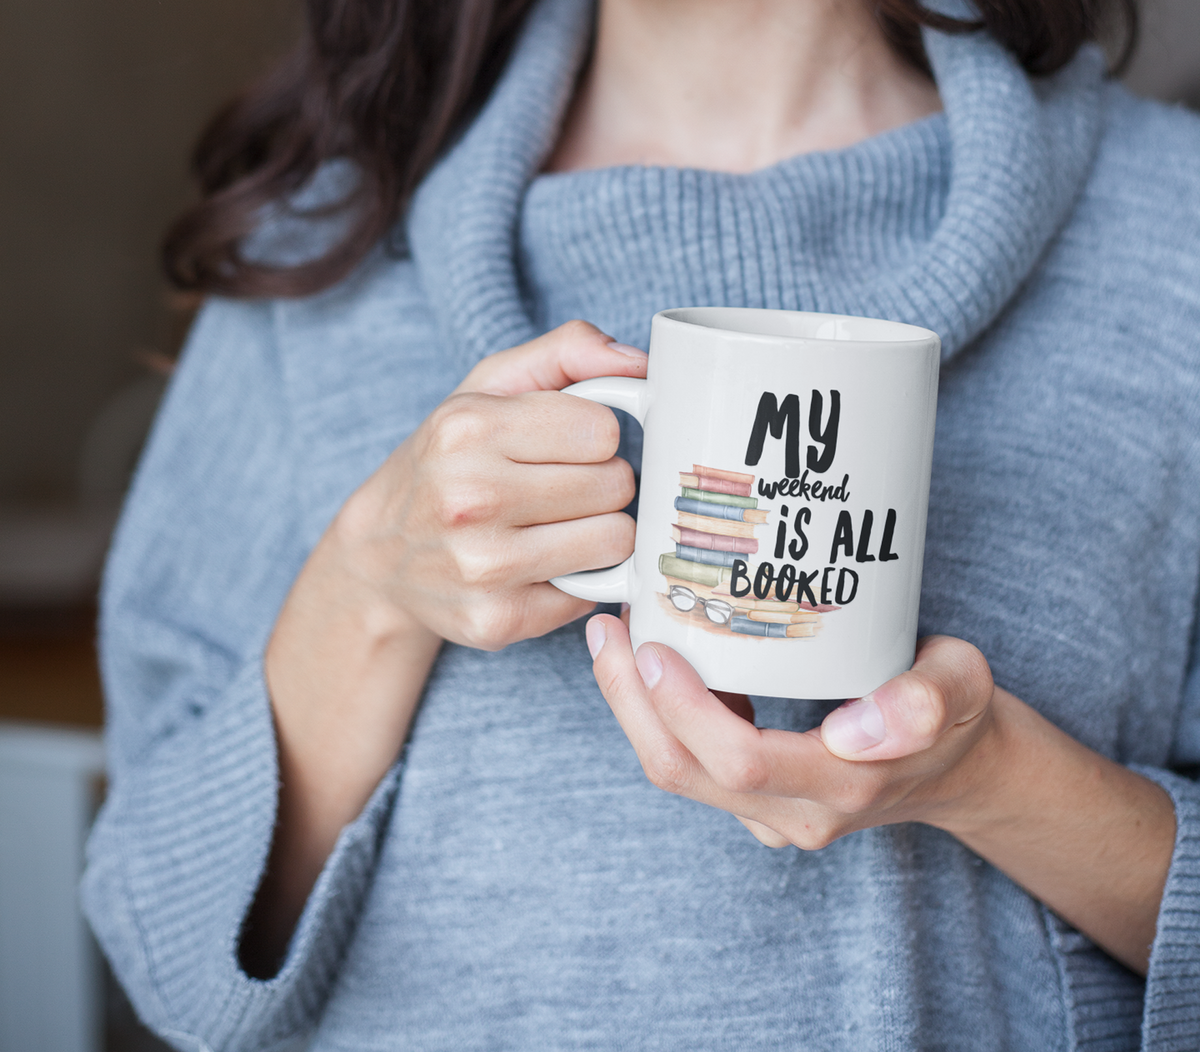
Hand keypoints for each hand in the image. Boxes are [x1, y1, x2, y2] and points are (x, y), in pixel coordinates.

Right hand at [323, 320, 644, 650]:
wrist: (378, 555)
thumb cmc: (448, 461)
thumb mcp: (489, 386)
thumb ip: (567, 352)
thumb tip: (640, 363)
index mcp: (467, 428)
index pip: (602, 430)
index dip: (595, 437)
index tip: (565, 446)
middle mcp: (470, 498)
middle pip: (616, 485)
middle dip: (601, 484)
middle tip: (561, 489)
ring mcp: (482, 566)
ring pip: (616, 541)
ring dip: (600, 532)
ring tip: (558, 525)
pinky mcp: (498, 620)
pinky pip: (595, 593)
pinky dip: (579, 579)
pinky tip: (540, 566)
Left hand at [585, 615, 997, 847]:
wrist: (958, 766)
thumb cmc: (956, 714)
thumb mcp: (963, 687)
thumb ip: (926, 702)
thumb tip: (854, 730)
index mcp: (842, 786)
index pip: (738, 762)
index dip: (682, 709)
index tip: (652, 646)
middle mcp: (795, 814)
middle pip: (683, 771)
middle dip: (630, 702)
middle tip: (609, 629)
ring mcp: (768, 814)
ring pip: (676, 771)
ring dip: (633, 706)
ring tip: (615, 635)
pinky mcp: (753, 800)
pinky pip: (687, 763)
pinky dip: (656, 713)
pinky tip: (649, 658)